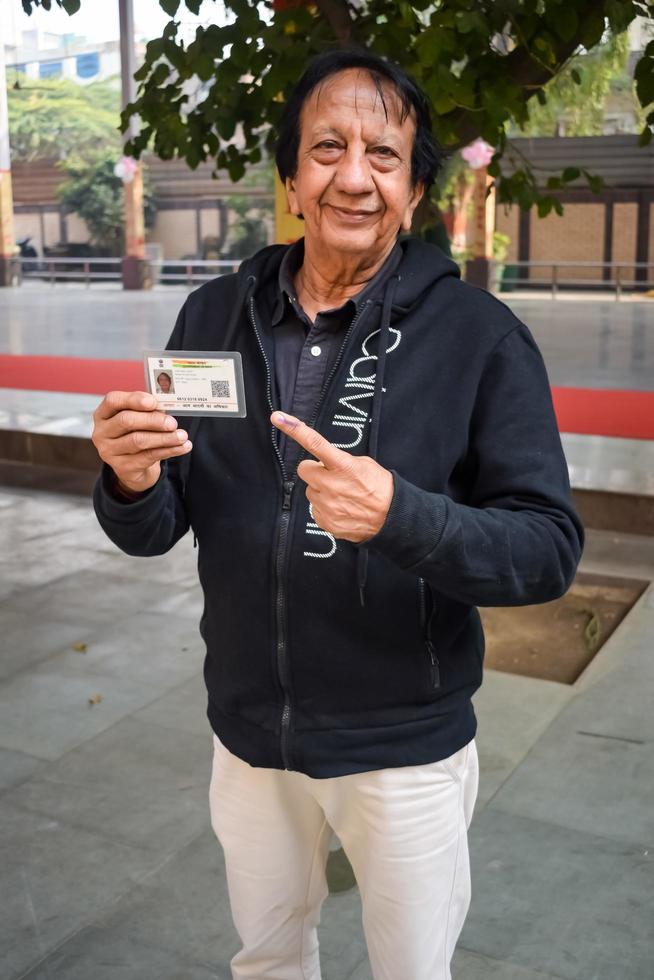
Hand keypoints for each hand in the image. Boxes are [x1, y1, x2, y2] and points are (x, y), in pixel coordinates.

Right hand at [92, 390, 191, 493]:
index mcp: (103, 414)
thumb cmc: (135, 435)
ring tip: (182, 435)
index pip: (113, 400)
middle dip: (152, 420)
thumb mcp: (138, 421)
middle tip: (172, 422)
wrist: (133, 467)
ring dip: (164, 437)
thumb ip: (147, 411)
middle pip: (126, 421)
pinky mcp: (122, 467)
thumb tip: (165, 407)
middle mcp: (101, 432)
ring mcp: (109, 451)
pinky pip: (149, 456)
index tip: (153, 402)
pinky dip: (169, 450)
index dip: (133, 399)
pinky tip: (182, 447)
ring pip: (138, 440)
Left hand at [271, 411, 392, 542]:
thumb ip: (340, 461)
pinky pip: (315, 510)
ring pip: (310, 491)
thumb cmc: (380, 488)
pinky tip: (342, 508)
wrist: (391, 518)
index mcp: (343, 465)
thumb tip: (325, 464)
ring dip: (322, 491)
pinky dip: (325, 508)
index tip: (277, 417)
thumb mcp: (364, 465)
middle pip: (304, 470)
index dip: (294, 429)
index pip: (315, 443)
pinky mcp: (325, 521)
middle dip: (314, 471)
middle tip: (330, 476)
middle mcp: (331, 485)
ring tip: (342, 496)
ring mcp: (327, 505)